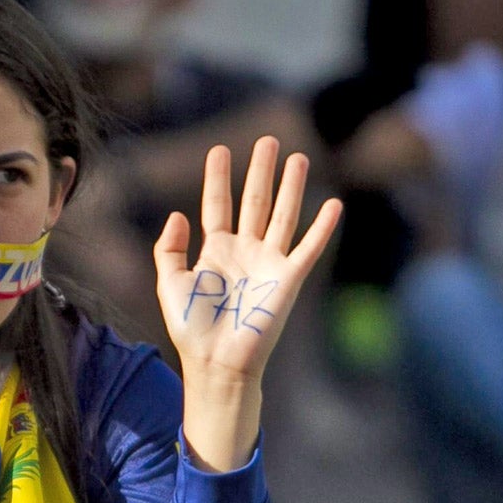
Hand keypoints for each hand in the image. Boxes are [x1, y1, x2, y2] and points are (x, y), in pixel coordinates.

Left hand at [153, 139, 342, 470]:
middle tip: (267, 140)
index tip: (219, 150)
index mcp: (215, 252)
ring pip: (283, 215)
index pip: (218, 205)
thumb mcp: (170, 284)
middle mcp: (245, 252)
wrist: (216, 362)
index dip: (217, 178)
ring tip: (297, 157)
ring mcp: (269, 264)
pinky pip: (309, 247)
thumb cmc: (192, 329)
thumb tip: (179, 214)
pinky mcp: (289, 279)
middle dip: (260, 171)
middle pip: (255, 202)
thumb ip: (169, 248)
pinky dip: (322, 227)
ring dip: (291, 187)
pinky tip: (333, 203)